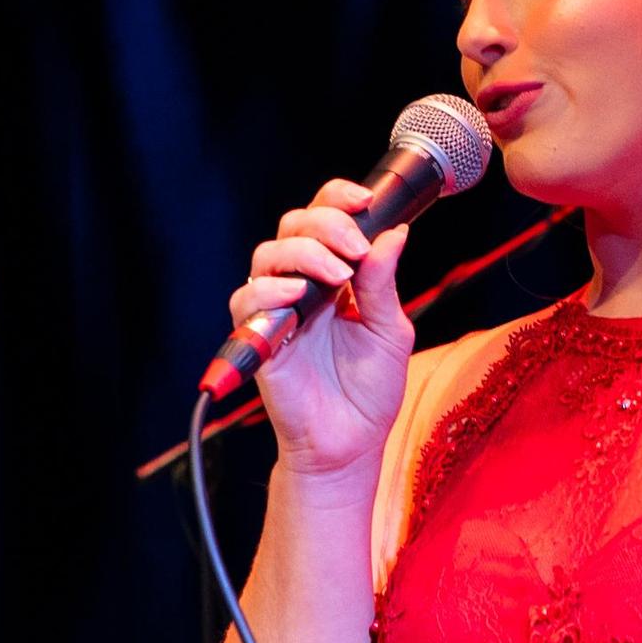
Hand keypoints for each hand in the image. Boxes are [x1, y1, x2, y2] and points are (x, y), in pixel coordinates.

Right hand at [226, 181, 413, 480]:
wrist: (350, 443)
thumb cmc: (369, 390)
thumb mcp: (389, 331)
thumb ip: (384, 283)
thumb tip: (394, 232)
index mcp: (336, 274)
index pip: (326, 217)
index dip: (338, 199)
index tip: (365, 201)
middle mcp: (303, 283)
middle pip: (295, 225)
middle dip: (327, 224)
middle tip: (356, 249)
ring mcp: (277, 308)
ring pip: (269, 253)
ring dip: (305, 253)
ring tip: (339, 277)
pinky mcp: (258, 336)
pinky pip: (247, 298)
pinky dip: (271, 288)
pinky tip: (299, 295)